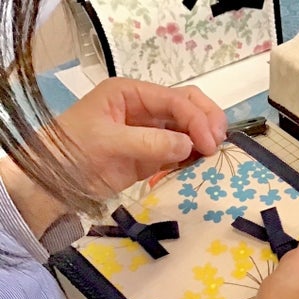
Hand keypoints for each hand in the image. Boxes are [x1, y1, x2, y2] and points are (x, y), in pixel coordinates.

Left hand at [56, 78, 227, 194]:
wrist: (55, 181)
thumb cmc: (74, 153)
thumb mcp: (109, 143)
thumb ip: (150, 142)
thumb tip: (190, 146)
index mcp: (132, 94)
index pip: (175, 100)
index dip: (196, 119)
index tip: (209, 143)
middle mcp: (146, 109)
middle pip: (187, 106)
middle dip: (207, 121)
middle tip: (219, 143)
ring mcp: (151, 132)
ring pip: (188, 128)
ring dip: (204, 138)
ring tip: (215, 154)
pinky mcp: (153, 155)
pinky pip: (181, 151)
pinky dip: (195, 156)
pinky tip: (203, 164)